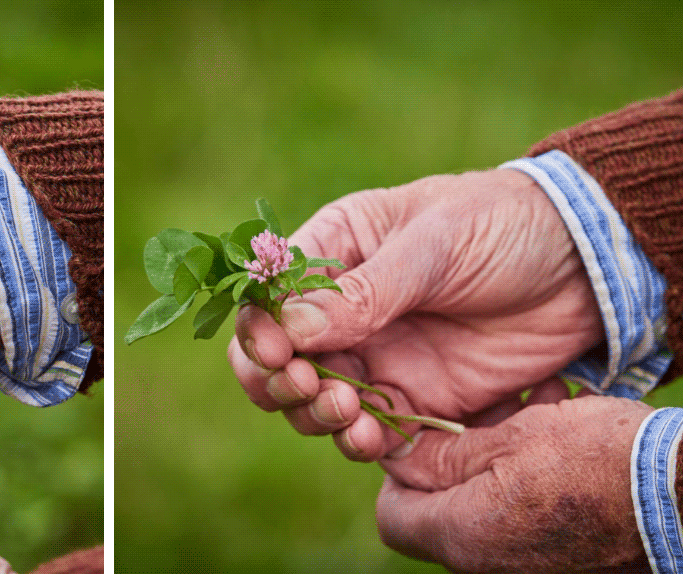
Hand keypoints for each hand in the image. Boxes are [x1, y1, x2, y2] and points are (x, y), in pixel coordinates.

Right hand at [228, 169, 603, 459]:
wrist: (586, 265)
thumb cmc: (503, 225)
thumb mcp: (433, 244)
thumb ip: (364, 291)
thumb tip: (290, 328)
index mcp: (334, 252)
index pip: (269, 296)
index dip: (260, 327)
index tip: (280, 350)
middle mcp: (341, 310)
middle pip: (275, 359)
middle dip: (277, 379)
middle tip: (308, 384)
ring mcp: (375, 356)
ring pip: (310, 401)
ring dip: (312, 413)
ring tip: (344, 410)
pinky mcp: (412, 398)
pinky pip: (365, 430)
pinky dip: (354, 440)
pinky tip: (366, 437)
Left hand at [376, 394, 651, 572]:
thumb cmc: (598, 460)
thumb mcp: (511, 439)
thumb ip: (443, 455)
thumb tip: (395, 458)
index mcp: (464, 536)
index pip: (392, 517)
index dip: (398, 474)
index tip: (426, 438)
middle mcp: (487, 564)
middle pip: (438, 512)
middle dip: (455, 457)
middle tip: (485, 417)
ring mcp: (524, 565)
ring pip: (483, 506)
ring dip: (496, 457)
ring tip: (532, 412)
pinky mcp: (559, 559)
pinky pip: (520, 516)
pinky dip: (526, 477)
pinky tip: (557, 430)